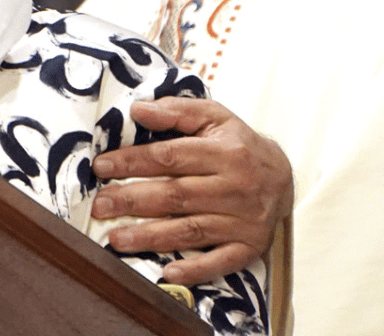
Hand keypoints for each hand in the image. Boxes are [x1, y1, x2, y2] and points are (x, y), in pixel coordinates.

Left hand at [90, 97, 292, 284]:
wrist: (283, 177)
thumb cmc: (238, 145)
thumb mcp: (214, 117)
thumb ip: (176, 111)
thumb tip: (138, 110)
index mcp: (224, 153)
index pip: (170, 157)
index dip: (132, 162)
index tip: (101, 167)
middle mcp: (235, 188)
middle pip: (175, 195)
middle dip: (132, 201)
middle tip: (100, 205)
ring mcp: (244, 221)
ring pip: (191, 230)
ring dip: (151, 237)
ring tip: (116, 239)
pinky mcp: (250, 246)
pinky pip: (222, 262)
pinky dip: (196, 269)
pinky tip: (168, 274)